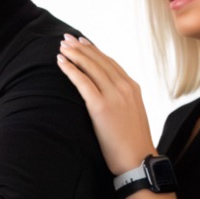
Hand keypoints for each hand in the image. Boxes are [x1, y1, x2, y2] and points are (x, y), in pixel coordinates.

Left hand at [57, 34, 154, 174]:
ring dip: (74, 54)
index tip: (83, 42)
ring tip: (62, 46)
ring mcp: (114, 95)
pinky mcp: (101, 106)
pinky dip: (70, 69)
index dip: (94, 51)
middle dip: (81, 47)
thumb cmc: (132, 143)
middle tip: (67, 38)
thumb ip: (122, 100)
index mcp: (133, 87)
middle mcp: (125, 87)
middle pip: (99, 61)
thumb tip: (108, 96)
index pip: (110, 63)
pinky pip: (83, 82)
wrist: (138, 160)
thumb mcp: (132, 114)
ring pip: (91, 67)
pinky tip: (61, 62)